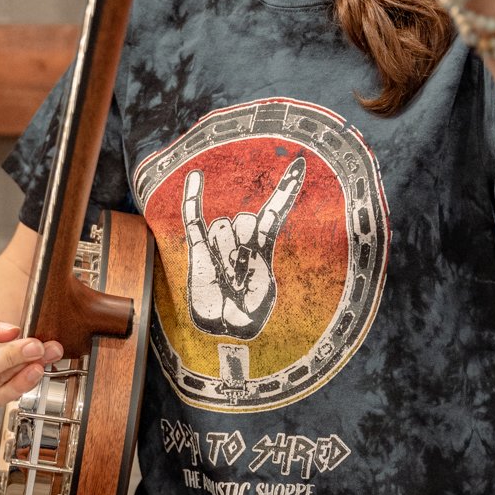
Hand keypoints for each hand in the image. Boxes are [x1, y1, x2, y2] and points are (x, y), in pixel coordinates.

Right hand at [183, 157, 304, 338]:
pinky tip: (196, 176)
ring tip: (226, 279)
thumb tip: (244, 252)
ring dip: (224, 254)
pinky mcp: (199, 249)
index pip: (275, 211)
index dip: (287, 188)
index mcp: (263, 248)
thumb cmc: (247, 317)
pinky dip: (193, 197)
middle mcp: (243, 239)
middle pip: (245, 219)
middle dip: (243, 246)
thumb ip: (256, 271)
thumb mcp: (262, 298)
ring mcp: (220, 242)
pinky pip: (194, 218)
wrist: (222, 331)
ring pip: (223, 225)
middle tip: (241, 279)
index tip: (300, 163)